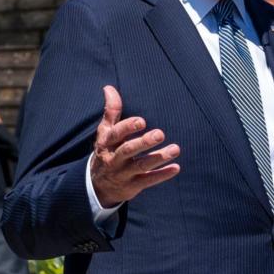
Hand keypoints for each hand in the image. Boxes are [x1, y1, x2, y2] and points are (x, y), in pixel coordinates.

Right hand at [91, 86, 180, 207]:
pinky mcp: (133, 186)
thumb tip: (109, 88)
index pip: (116, 134)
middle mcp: (114, 158)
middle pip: (128, 150)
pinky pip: (148, 181)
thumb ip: (111, 111)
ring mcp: (123, 173)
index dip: (128, 127)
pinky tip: (176, 168)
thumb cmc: (107, 151)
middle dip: (144, 142)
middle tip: (160, 134)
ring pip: (141, 166)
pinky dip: (162, 175)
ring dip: (158, 158)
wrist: (98, 186)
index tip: (142, 121)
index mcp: (107, 143)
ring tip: (175, 149)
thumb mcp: (105, 132)